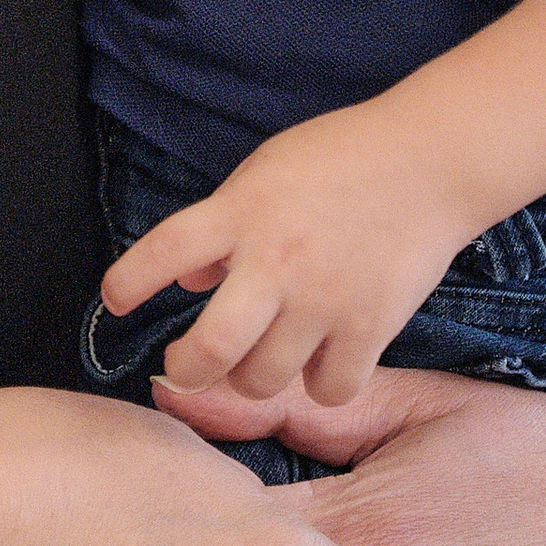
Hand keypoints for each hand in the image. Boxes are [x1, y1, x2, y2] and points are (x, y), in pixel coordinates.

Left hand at [99, 104, 476, 404]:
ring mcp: (325, 299)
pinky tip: (319, 366)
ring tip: (258, 363)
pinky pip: (329, 388)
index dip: (129, 282)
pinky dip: (319, 386)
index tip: (116, 302)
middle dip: (186, 370)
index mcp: (241, 211)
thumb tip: (189, 284)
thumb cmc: (340, 157)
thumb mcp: (263, 173)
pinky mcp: (371, 326)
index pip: (164, 252)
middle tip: (184, 367)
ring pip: (265, 378)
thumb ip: (221, 227)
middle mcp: (277, 261)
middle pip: (212, 347)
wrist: (429, 161)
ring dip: (251, 379)